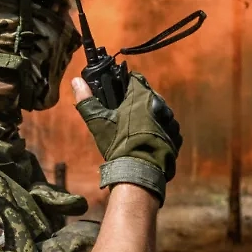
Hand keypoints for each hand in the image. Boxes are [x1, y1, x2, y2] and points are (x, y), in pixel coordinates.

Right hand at [72, 73, 181, 203]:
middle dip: (137, 102)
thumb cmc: (118, 145)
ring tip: (136, 131)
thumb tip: (75, 81)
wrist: (139, 172)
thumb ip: (87, 99)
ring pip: (159, 111)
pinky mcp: (176, 137)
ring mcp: (171, 121)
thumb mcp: (98, 122)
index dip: (126, 85)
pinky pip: (167, 128)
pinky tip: (148, 140)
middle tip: (124, 115)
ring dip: (150, 116)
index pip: (135, 79)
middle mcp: (160, 105)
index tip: (119, 94)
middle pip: (148, 95)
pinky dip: (159, 131)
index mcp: (141, 97)